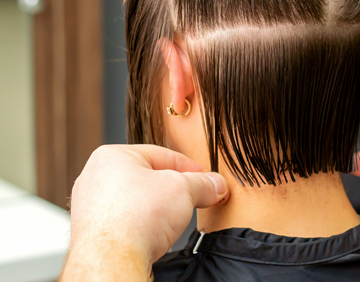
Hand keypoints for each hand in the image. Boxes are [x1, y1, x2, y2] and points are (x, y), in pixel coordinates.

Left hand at [61, 145, 228, 280]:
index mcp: (112, 156)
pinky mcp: (93, 231)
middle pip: (148, 178)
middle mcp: (95, 177)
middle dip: (174, 190)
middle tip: (195, 199)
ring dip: (158, 209)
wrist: (113, 258)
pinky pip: (126, 221)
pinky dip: (143, 225)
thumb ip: (202, 183)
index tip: (206, 179)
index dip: (190, 168)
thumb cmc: (135, 217)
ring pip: (137, 201)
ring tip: (174, 220)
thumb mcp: (183, 190)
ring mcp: (91, 206)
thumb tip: (215, 184)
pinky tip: (155, 234)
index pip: (162, 155)